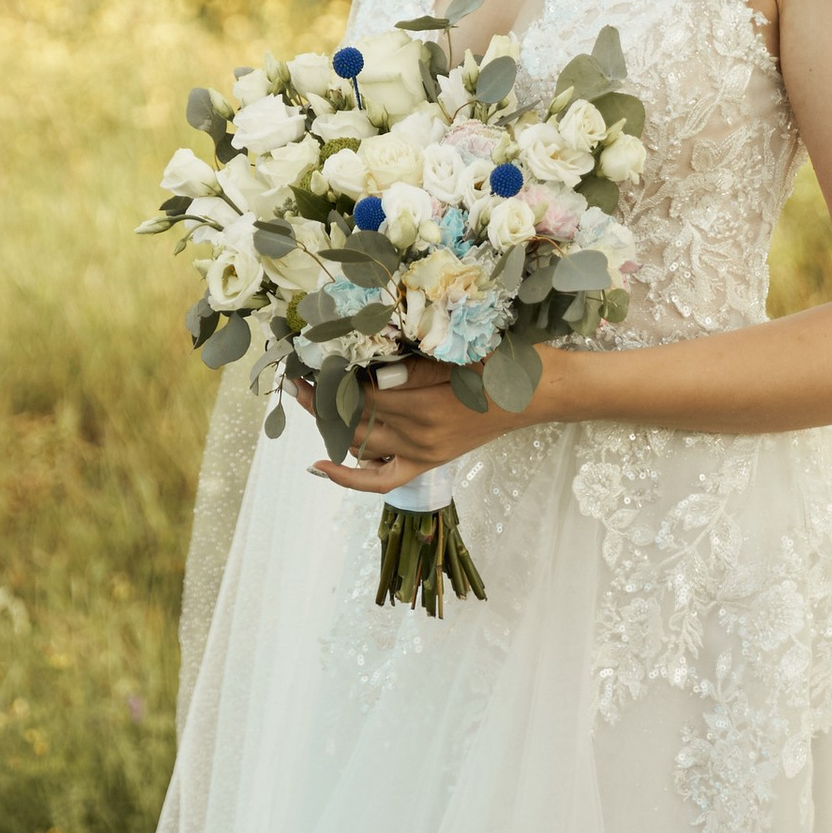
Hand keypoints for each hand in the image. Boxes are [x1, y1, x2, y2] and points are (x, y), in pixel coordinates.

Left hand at [296, 348, 551, 497]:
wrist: (537, 391)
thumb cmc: (499, 361)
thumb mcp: (453, 351)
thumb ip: (408, 364)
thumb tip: (362, 362)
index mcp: (423, 403)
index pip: (359, 393)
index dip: (331, 376)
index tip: (310, 355)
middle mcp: (418, 435)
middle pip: (352, 419)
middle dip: (320, 397)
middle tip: (295, 373)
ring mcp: (421, 453)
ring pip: (359, 444)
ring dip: (330, 423)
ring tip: (306, 396)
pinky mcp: (427, 462)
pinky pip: (380, 481)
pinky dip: (348, 478)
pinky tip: (319, 466)